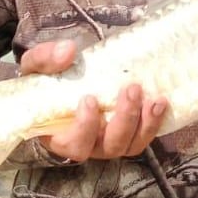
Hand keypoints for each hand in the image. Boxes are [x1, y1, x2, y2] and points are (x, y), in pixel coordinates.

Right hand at [19, 39, 168, 160]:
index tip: (89, 99)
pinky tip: (161, 102)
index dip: (84, 128)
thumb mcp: (36, 67)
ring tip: (155, 99)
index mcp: (61, 135)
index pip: (73, 146)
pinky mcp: (128, 133)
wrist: (61, 83)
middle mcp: (89, 145)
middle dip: (124, 120)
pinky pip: (144, 136)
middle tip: (130, 88)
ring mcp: (110, 141)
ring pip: (131, 145)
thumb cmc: (45, 82)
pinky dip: (154, 122)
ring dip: (145, 124)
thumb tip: (68, 51)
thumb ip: (45, 58)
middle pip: (109, 147)